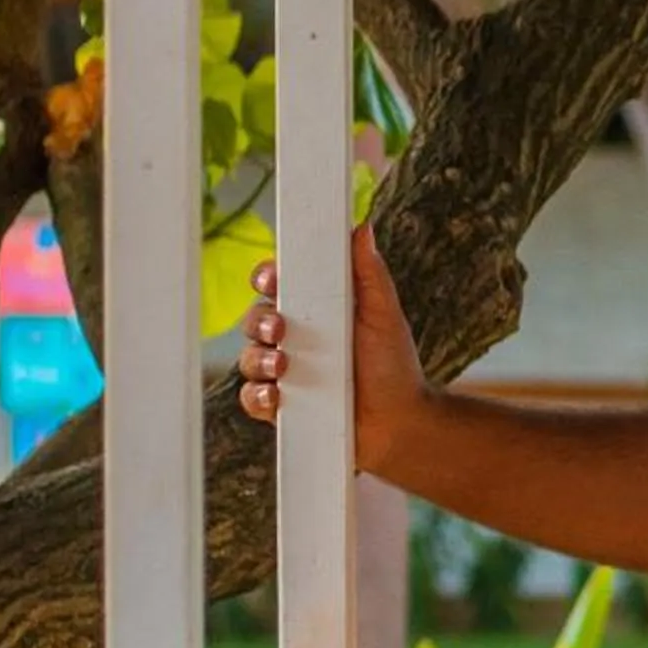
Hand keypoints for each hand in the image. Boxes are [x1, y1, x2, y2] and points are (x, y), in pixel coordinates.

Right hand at [236, 226, 430, 474]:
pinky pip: (252, 397)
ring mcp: (282, 372)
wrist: (400, 421)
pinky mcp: (279, 405)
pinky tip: (277, 397)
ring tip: (283, 367)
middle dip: (260, 320)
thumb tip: (361, 226)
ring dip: (258, 359)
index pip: (277, 285)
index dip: (267, 277)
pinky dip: (259, 396)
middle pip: (254, 318)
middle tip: (280, 328)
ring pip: (247, 357)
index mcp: (314, 309)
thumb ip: (369, 273)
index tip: (273, 278)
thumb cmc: (393, 363)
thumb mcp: (382, 315)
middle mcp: (291, 338)